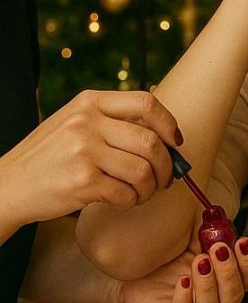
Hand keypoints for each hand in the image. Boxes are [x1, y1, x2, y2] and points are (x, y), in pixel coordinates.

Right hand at [1, 91, 180, 228]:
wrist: (7, 186)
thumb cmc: (50, 157)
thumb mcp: (75, 123)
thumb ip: (113, 121)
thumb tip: (166, 137)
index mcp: (89, 102)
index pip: (146, 102)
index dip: (168, 122)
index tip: (175, 141)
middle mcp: (87, 122)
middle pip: (150, 141)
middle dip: (167, 164)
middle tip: (166, 178)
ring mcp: (84, 152)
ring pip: (143, 170)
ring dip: (151, 187)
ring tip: (144, 192)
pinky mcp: (81, 182)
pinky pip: (126, 192)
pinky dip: (133, 200)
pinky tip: (125, 200)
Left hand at [117, 237, 247, 302]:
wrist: (135, 268)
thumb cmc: (169, 251)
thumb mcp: (194, 235)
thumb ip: (211, 226)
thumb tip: (220, 210)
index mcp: (226, 284)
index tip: (242, 242)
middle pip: (233, 297)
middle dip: (228, 272)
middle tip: (218, 249)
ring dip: (208, 285)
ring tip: (199, 261)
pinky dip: (184, 302)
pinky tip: (183, 281)